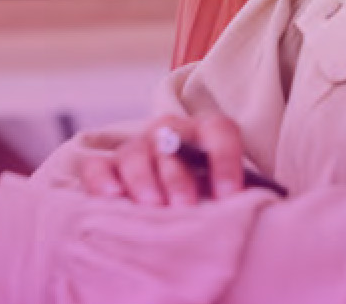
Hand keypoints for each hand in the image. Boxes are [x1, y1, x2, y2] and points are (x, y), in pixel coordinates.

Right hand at [75, 112, 246, 206]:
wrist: (173, 190)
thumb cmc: (205, 195)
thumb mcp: (223, 189)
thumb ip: (233, 196)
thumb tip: (248, 214)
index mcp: (204, 133)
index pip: (218, 131)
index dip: (225, 160)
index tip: (230, 195)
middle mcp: (167, 134)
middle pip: (169, 143)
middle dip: (178, 177)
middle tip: (185, 205)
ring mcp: (135, 148)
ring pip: (134, 155)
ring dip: (143, 181)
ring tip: (152, 207)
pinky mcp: (106, 167)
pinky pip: (97, 167)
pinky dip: (102, 181)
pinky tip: (113, 197)